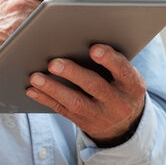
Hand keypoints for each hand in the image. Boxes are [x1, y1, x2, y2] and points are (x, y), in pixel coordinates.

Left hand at [26, 44, 146, 144]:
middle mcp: (119, 103)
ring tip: (35, 77)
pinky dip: (46, 99)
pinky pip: (63, 111)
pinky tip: (32, 90)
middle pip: (95, 86)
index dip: (109, 59)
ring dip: (53, 88)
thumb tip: (80, 40)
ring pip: (76, 102)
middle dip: (73, 73)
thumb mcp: (126, 76)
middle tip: (53, 63)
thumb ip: (112, 62)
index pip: (123, 70)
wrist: (125, 123)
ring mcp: (101, 116)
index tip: (94, 49)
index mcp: (133, 85)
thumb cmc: (121, 86)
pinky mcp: (85, 123)